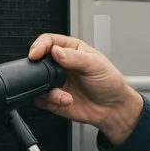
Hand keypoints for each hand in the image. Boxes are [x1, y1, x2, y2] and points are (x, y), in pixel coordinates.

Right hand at [27, 33, 143, 145]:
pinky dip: (50, 101)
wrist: (113, 108)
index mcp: (71, 50)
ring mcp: (57, 82)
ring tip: (64, 96)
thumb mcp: (95, 65)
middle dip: (39, 71)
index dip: (39, 45)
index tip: (35, 53)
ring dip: (49, 91)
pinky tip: (65, 101)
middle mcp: (61, 65)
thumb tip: (56, 51)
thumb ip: (75, 57)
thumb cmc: (109, 82)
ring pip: (38, 82)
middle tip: (48, 78)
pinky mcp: (55, 98)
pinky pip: (42, 99)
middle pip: (38, 61)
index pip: (49, 41)